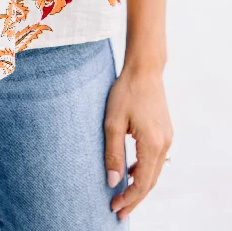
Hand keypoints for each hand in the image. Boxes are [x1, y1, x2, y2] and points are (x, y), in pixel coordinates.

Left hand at [104, 65, 172, 221]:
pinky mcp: (165, 132)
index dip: (129, 198)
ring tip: (124, 197)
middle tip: (118, 212)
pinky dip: (145, 170)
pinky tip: (132, 172)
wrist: (144, 70)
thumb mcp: (113, 122)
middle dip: (135, 198)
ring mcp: (167, 138)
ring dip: (140, 186)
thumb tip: (113, 181)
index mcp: (152, 144)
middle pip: (151, 182)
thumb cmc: (126, 92)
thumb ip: (113, 153)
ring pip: (155, 172)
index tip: (114, 207)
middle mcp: (164, 144)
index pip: (142, 183)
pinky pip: (155, 159)